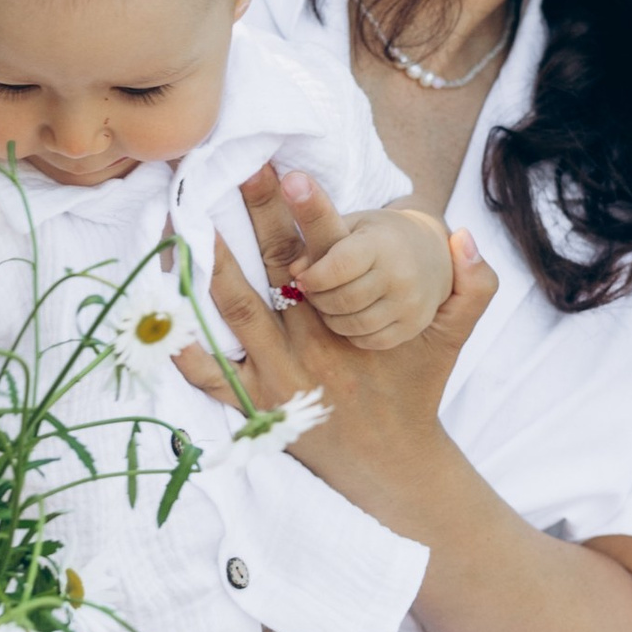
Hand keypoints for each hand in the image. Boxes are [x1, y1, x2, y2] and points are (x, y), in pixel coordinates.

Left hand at [174, 163, 495, 522]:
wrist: (392, 466)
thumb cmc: (415, 388)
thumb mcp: (452, 339)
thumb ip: (474, 286)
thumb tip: (465, 236)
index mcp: (357, 315)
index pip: (333, 252)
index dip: (311, 210)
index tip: (291, 170)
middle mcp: (315, 339)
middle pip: (277, 265)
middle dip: (254, 212)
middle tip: (229, 165)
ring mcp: (281, 372)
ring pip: (236, 308)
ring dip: (207, 262)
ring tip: (183, 216)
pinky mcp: (257, 403)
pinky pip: (210, 374)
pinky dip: (181, 344)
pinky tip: (157, 307)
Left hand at [285, 180, 453, 351]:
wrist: (432, 253)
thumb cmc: (379, 236)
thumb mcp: (352, 225)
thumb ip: (320, 241)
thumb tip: (294, 271)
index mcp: (382, 243)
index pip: (339, 266)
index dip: (314, 277)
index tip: (301, 279)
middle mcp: (400, 275)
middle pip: (343, 300)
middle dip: (318, 299)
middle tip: (311, 293)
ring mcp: (410, 303)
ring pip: (354, 324)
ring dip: (331, 318)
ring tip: (327, 305)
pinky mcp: (413, 325)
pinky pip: (370, 340)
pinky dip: (352, 333)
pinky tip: (348, 317)